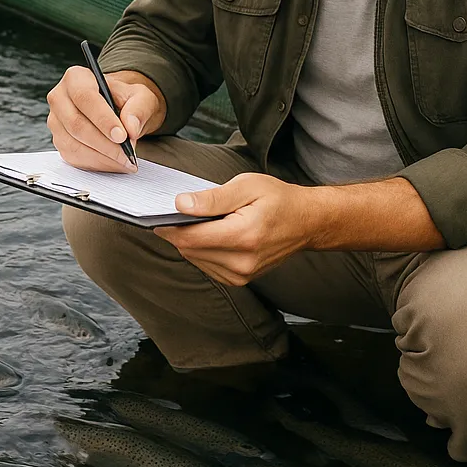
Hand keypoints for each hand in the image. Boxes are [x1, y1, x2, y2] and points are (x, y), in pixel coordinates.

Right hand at [46, 67, 165, 172]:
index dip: (103, 119)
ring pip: (74, 145)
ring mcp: (56, 122)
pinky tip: (114, 163)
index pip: (84, 97)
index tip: (122, 136)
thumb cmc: (125, 99)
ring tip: (125, 161)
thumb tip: (130, 127)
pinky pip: (74, 158)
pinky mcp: (59, 141)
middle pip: (76, 124)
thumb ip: (138, 108)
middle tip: (127, 154)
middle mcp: (60, 98)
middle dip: (105, 144)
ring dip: (102, 157)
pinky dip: (97, 164)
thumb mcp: (141, 96)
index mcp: (76, 78)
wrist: (116, 109)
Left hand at [154, 173, 312, 285]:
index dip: (169, 226)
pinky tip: (214, 234)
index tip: (159, 213)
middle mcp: (242, 262)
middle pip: (190, 249)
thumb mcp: (247, 186)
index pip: (190, 238)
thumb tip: (180, 205)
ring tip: (206, 220)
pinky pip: (207, 265)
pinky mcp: (240, 280)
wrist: (306, 222)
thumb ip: (212, 198)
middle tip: (184, 210)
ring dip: (192, 240)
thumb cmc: (278, 199)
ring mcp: (242, 275)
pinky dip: (202, 250)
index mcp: (244, 236)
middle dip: (180, 230)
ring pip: (195, 259)